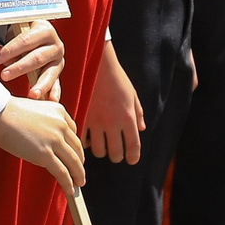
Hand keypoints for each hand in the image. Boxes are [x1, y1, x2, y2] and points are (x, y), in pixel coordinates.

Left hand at [0, 20, 64, 101]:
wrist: (37, 32)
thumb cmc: (24, 31)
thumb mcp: (16, 30)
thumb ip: (12, 44)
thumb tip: (6, 62)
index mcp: (45, 30)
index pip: (26, 40)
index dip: (10, 49)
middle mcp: (55, 45)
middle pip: (37, 58)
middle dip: (20, 67)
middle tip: (5, 75)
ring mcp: (58, 60)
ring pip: (49, 73)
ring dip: (40, 85)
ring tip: (32, 94)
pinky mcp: (57, 72)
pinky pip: (56, 83)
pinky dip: (54, 92)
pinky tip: (51, 101)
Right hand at [0, 98, 84, 192]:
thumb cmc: (9, 112)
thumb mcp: (36, 111)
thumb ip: (46, 123)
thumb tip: (47, 143)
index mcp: (59, 111)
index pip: (73, 133)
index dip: (75, 147)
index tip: (74, 155)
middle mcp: (61, 125)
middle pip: (77, 148)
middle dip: (79, 162)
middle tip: (79, 171)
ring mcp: (54, 140)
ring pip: (74, 162)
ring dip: (78, 174)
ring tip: (79, 182)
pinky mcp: (45, 154)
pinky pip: (62, 172)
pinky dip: (68, 183)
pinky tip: (70, 189)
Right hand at [83, 47, 144, 162]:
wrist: (97, 65)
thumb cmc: (117, 79)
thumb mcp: (133, 95)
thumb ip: (138, 114)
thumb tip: (141, 129)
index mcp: (128, 118)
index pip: (133, 147)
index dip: (133, 157)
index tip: (132, 159)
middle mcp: (112, 123)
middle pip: (115, 154)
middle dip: (117, 156)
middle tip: (116, 153)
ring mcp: (96, 122)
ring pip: (98, 151)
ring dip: (102, 151)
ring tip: (102, 146)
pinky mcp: (83, 117)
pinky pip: (84, 140)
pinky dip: (87, 142)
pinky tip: (89, 138)